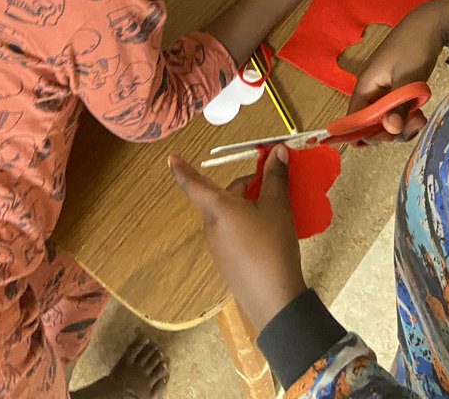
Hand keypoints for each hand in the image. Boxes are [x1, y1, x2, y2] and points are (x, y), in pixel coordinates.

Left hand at [170, 147, 305, 334]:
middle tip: (273, 182)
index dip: (182, 169)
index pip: (193, 184)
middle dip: (246, 186)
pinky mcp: (227, 261)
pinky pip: (233, 232)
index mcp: (218, 208)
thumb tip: (277, 150)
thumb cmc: (271, 245)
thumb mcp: (277, 206)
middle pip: (223, 196)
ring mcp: (217, 246)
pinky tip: (270, 230)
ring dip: (249, 204)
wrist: (273, 299)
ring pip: (230, 214)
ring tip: (276, 207)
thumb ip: (275, 176)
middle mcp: (212, 226)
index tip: (171, 157)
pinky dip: (248, 222)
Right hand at [349, 0, 448, 138]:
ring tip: (421, 118)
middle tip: (414, 123)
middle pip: (371, 123)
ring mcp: (384, 90)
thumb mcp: (409, 78)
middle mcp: (371, 91)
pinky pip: (395, 111)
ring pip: (386, 119)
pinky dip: (406, 116)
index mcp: (365, 86)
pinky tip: (419, 113)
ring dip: (402, 125)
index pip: (354, 119)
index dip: (367, 134)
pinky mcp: (396, 90)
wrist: (431, 24)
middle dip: (391, 130)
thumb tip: (390, 131)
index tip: (390, 137)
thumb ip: (398, 105)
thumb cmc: (415, 47)